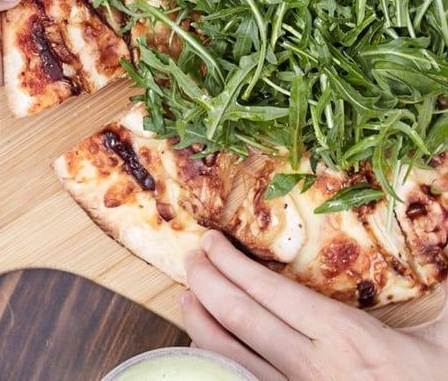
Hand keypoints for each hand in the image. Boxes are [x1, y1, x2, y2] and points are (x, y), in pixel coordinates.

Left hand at [181, 230, 447, 380]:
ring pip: (230, 358)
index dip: (231, 263)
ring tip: (186, 296)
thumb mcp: (443, 336)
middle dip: (206, 281)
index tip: (212, 241)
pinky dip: (217, 365)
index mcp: (345, 337)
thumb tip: (441, 242)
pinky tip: (206, 352)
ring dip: (200, 323)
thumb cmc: (437, 379)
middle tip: (191, 257)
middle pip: (240, 317)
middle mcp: (313, 367)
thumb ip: (438, 292)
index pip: (269, 291)